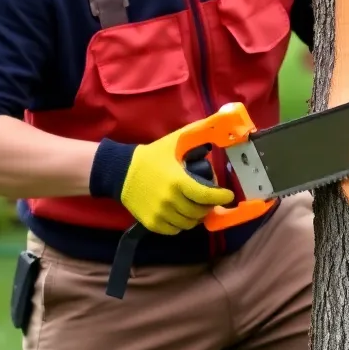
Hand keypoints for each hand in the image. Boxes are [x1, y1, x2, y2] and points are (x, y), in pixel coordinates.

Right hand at [119, 124, 234, 234]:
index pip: (206, 196)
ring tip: (194, 206)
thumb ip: (199, 131)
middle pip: (199, 212)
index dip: (221, 197)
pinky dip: (181, 224)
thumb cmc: (152, 156)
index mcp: (178, 181)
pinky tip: (180, 213)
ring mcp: (160, 214)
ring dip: (195, 216)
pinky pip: (174, 230)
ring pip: (188, 223)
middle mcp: (170, 200)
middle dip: (208, 206)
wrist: (121, 171)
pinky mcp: (151, 223)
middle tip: (208, 199)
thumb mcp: (176, 141)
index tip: (228, 195)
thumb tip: (222, 119)